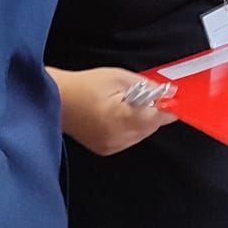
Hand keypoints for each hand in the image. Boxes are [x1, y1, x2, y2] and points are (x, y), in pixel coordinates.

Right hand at [50, 66, 177, 156]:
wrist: (56, 100)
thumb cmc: (85, 85)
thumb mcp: (119, 77)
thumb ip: (146, 86)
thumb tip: (168, 93)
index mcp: (122, 118)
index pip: (157, 118)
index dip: (167, 108)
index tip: (171, 99)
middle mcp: (118, 137)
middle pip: (151, 127)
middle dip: (153, 112)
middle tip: (144, 96)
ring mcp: (111, 146)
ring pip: (142, 135)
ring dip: (142, 121)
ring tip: (126, 105)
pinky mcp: (105, 150)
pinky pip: (129, 139)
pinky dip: (131, 128)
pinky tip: (117, 115)